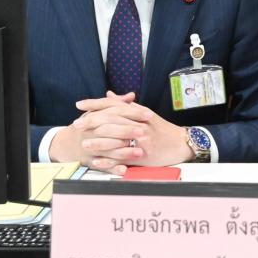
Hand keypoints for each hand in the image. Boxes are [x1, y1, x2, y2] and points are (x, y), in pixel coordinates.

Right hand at [49, 91, 148, 173]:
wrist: (67, 144)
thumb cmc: (88, 126)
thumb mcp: (99, 112)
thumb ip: (116, 104)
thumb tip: (131, 96)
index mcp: (95, 117)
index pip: (116, 112)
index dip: (133, 113)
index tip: (149, 114)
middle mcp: (90, 132)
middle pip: (110, 130)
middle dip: (127, 131)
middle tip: (144, 132)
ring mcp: (89, 148)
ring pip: (108, 150)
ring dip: (124, 152)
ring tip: (139, 152)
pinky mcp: (89, 162)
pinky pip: (102, 166)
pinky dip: (113, 169)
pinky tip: (124, 170)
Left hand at [50, 91, 194, 173]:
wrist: (180, 143)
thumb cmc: (162, 129)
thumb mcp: (145, 113)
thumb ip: (126, 106)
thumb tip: (109, 95)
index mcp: (138, 112)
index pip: (113, 105)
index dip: (95, 104)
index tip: (79, 105)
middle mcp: (139, 123)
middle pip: (112, 120)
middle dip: (92, 122)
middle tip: (77, 124)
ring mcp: (141, 140)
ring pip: (116, 139)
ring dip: (98, 142)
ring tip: (84, 144)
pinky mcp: (143, 155)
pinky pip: (122, 158)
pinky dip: (109, 161)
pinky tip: (97, 161)